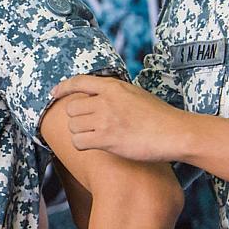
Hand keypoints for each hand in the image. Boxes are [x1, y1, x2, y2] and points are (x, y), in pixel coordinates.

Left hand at [52, 75, 192, 162]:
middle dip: (76, 119)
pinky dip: (82, 145)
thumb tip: (101, 95)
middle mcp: (105, 101)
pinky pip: (79, 142)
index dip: (62, 88)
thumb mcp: (135, 93)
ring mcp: (105, 119)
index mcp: (113, 86)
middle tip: (88, 126)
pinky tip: (92, 146)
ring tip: (94, 137)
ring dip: (79, 133)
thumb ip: (115, 93)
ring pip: (73, 127)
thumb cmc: (159, 116)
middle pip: (71, 109)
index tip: (54, 93)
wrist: (174, 132)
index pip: (78, 82)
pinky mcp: (107, 139)